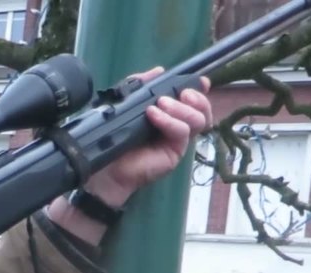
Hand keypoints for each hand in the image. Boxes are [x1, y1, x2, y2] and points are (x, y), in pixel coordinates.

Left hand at [83, 70, 213, 207]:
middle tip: (181, 94)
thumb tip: (159, 71)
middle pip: (203, 110)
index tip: (200, 82)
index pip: (194, 101)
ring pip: (198, 120)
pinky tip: (153, 115)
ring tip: (161, 104)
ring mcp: (179, 139)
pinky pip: (182, 132)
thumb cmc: (115, 134)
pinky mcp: (176, 151)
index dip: (200, 90)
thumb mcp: (126, 102)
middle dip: (196, 97)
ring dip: (181, 108)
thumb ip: (140, 85)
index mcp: (171, 112)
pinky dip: (169, 120)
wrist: (108, 163)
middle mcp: (178, 125)